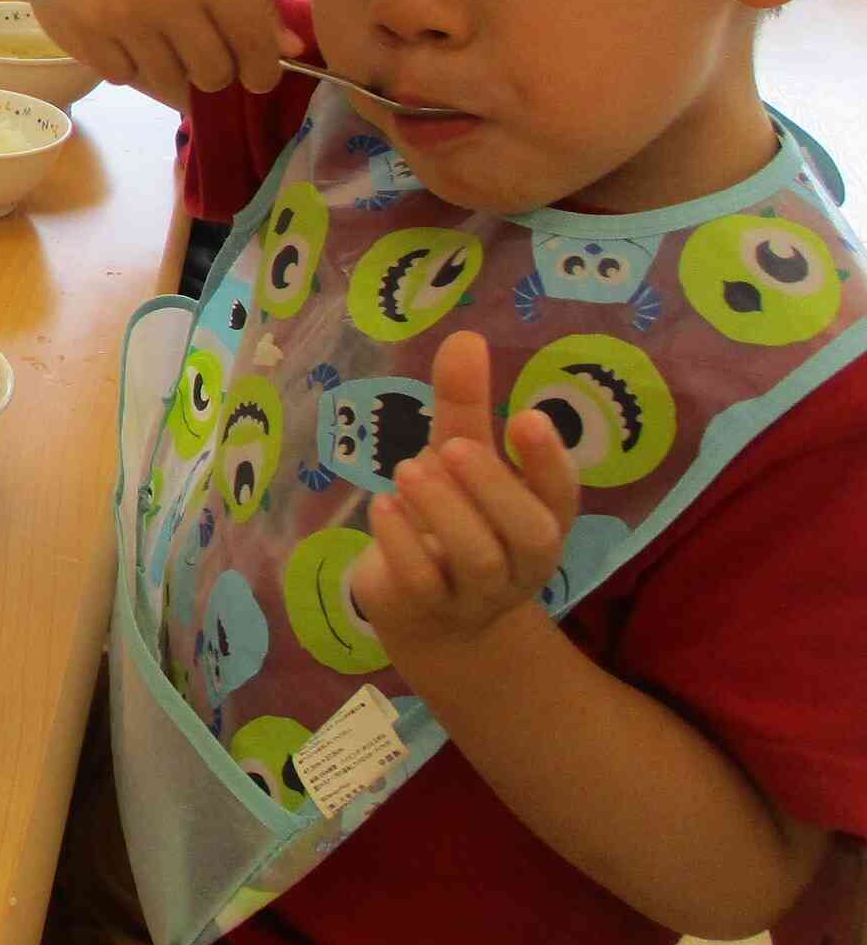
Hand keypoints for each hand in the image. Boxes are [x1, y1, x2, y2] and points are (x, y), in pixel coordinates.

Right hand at [25, 0, 299, 109]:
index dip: (263, 72)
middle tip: (208, 53)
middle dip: (219, 70)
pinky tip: (131, 37)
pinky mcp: (82, 26)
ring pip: (168, 82)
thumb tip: (289, 52)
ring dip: (176, 71)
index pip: (254, 48)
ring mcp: (121, 16)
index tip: (257, 74)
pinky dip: (131, 64)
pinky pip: (121, 75)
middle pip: (213, 75)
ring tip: (169, 44)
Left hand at [353, 330, 580, 657]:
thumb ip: (465, 404)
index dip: (549, 462)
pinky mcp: (430, 609)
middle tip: (451, 447)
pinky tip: (382, 510)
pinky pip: (424, 583)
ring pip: (479, 560)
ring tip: (407, 472)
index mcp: (539, 516)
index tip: (526, 418)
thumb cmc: (453, 516)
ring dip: (443, 511)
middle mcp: (522, 560)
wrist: (425, 609)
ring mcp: (478, 592)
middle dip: (494, 488)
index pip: (562, 495)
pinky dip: (402, 544)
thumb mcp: (458, 457)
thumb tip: (466, 335)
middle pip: (531, 535)